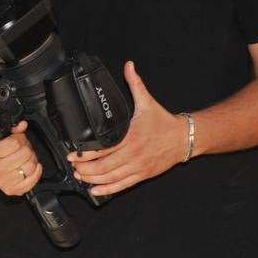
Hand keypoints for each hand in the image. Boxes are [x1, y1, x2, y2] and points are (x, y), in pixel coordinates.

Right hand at [0, 121, 41, 195]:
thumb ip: (12, 130)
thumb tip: (23, 125)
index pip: (15, 142)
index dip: (20, 137)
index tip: (18, 138)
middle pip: (25, 154)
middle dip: (27, 148)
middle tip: (22, 148)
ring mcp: (4, 181)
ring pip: (31, 166)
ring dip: (32, 159)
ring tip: (26, 157)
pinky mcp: (13, 189)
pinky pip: (32, 180)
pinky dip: (36, 172)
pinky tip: (33, 167)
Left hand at [69, 61, 188, 196]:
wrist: (184, 138)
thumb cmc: (163, 122)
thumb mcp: (147, 102)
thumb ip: (135, 84)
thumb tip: (129, 66)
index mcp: (131, 137)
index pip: (103, 149)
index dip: (85, 155)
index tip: (73, 155)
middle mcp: (133, 154)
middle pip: (103, 167)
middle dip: (85, 170)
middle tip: (74, 167)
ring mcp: (138, 167)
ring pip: (111, 178)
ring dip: (93, 180)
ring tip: (80, 177)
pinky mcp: (142, 175)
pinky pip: (122, 185)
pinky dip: (108, 189)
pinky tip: (96, 190)